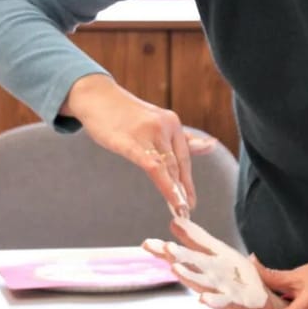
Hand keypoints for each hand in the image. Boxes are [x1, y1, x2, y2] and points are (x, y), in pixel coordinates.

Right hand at [61, 74, 215, 214]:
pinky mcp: (130, 141)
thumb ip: (182, 138)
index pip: (184, 158)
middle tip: (188, 212)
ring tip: (181, 211)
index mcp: (173, 123)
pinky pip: (153, 166)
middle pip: (178, 164)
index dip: (188, 182)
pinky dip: (165, 184)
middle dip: (184, 190)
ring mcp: (149, 132)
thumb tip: (212, 145)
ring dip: (176, 192)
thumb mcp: (157, 123)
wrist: (95, 96)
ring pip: (168, 167)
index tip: (191, 202)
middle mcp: (166, 126)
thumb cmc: (125, 114)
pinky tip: (171, 198)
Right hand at [142, 216, 286, 308]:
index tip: (147, 243)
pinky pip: (222, 302)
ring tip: (176, 268)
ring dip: (189, 276)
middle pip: (191, 265)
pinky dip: (213, 301)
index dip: (165, 249)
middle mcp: (208, 276)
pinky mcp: (235, 302)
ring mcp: (220, 290)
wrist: (259, 303)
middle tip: (164, 248)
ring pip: (202, 283)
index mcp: (205, 261)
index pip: (182, 253)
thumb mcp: (217, 250)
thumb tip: (175, 220)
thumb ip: (197, 238)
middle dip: (178, 257)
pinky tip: (202, 299)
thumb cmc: (235, 275)